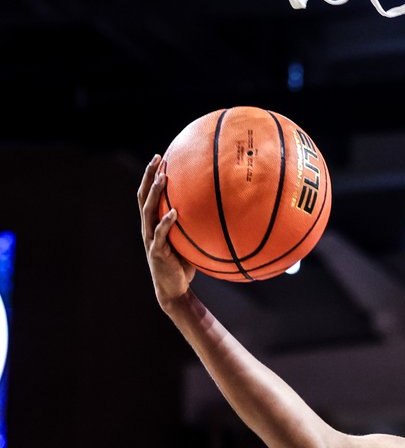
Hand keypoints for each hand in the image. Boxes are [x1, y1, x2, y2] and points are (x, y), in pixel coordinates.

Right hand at [138, 154, 195, 307]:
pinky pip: (161, 234)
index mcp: (153, 224)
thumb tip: (216, 211)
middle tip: (158, 158)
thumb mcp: (187, 242)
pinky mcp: (157, 252)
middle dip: (149, 176)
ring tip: (164, 178)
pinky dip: (166, 222)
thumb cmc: (183, 265)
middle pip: (143, 196)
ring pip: (148, 212)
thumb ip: (193, 226)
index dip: (150, 176)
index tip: (159, 157)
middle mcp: (148, 228)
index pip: (147, 195)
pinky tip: (174, 212)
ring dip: (155, 193)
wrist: (174, 290)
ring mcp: (151, 239)